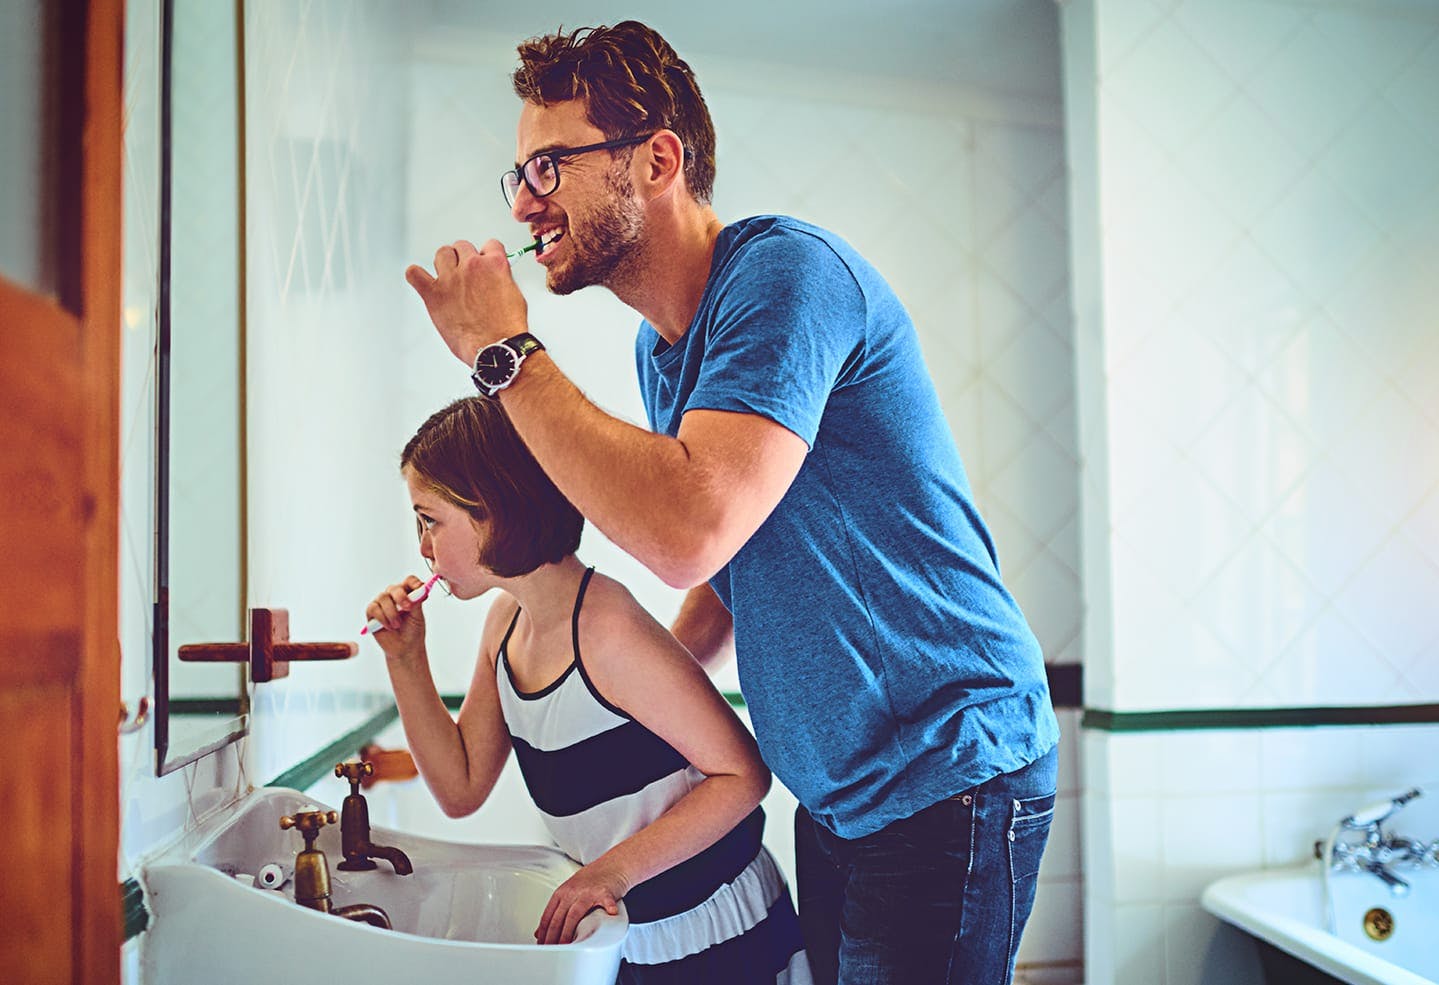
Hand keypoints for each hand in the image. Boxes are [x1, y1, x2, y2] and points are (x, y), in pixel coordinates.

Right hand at [364, 575, 429, 661]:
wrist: (405, 648)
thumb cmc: (413, 631)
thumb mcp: (418, 616)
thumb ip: (417, 602)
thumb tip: (420, 590)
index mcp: (408, 594)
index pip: (409, 581)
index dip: (414, 582)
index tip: (420, 588)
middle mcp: (394, 596)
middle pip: (394, 588)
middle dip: (401, 597)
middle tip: (408, 608)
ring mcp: (382, 603)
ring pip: (383, 598)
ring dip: (392, 612)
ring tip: (397, 625)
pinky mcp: (371, 612)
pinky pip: (374, 608)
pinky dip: (382, 618)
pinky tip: (389, 627)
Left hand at [404, 239, 528, 365]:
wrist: (496, 349)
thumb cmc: (507, 328)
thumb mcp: (514, 294)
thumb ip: (501, 278)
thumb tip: (493, 276)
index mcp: (495, 264)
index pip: (490, 245)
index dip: (488, 256)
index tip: (485, 264)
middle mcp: (472, 267)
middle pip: (462, 247)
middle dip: (465, 259)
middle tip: (467, 275)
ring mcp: (451, 279)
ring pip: (442, 254)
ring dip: (446, 263)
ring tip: (450, 278)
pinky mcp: (434, 294)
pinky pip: (415, 274)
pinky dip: (416, 275)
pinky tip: (423, 281)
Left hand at [534, 859, 626, 944]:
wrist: (612, 865)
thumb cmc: (592, 880)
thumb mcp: (569, 891)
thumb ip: (556, 910)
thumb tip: (540, 931)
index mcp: (562, 892)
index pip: (548, 915)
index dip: (544, 932)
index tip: (543, 945)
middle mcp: (572, 891)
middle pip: (559, 917)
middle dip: (553, 937)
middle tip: (551, 950)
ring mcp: (588, 892)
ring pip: (574, 915)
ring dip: (568, 932)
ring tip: (567, 946)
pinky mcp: (605, 892)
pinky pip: (605, 902)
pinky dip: (607, 909)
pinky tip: (609, 916)